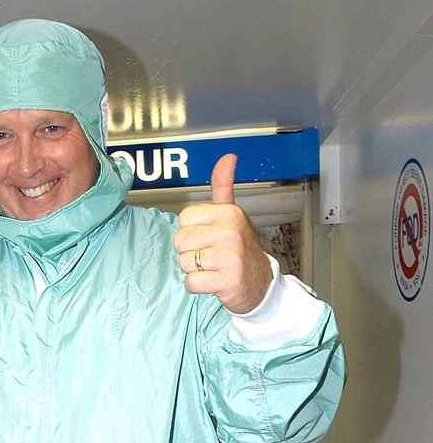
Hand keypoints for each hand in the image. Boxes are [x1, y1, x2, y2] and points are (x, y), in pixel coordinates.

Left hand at [173, 154, 272, 313]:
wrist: (261, 284)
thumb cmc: (240, 248)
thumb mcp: (233, 214)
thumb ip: (224, 186)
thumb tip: (228, 156)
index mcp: (229, 213)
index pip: (183, 219)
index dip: (191, 231)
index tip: (208, 237)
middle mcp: (230, 232)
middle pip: (180, 241)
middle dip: (189, 252)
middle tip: (210, 256)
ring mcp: (230, 257)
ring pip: (185, 263)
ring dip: (194, 270)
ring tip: (212, 268)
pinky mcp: (228, 280)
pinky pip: (192, 282)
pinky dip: (197, 286)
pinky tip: (213, 282)